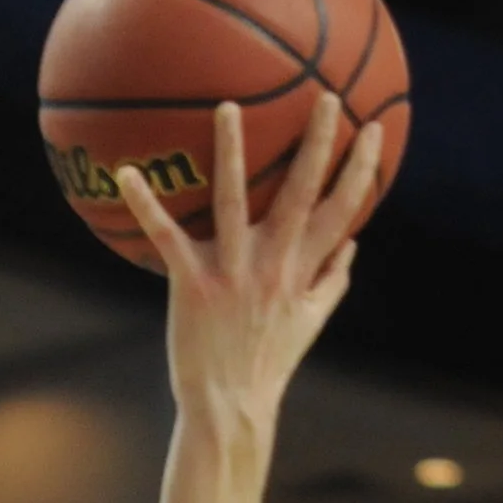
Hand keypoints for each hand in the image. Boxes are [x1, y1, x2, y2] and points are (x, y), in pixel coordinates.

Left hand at [115, 91, 381, 439]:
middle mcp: (273, 266)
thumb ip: (332, 280)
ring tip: (228, 107)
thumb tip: (353, 243)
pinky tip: (127, 172)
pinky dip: (145, 205)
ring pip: (235, 203)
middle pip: (301, 195)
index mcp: (303, 270)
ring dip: (232, 154)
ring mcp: (232, 273)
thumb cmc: (269, 362)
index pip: (343, 210)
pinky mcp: (192, 285)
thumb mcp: (310, 323)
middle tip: (324, 96)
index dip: (362, 169)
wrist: (230, 407)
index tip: (375, 127)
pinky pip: (167, 237)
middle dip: (317, 144)